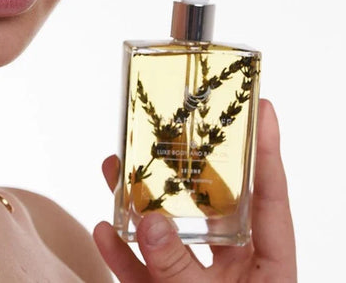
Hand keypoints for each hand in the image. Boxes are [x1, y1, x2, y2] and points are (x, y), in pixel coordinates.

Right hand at [93, 99, 296, 281]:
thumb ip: (177, 268)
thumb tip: (150, 223)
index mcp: (266, 264)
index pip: (269, 197)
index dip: (266, 150)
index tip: (262, 106)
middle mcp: (235, 265)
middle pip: (208, 204)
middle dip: (180, 167)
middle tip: (164, 130)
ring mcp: (200, 280)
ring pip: (169, 230)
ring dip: (140, 202)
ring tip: (117, 169)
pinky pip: (143, 267)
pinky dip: (122, 250)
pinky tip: (105, 230)